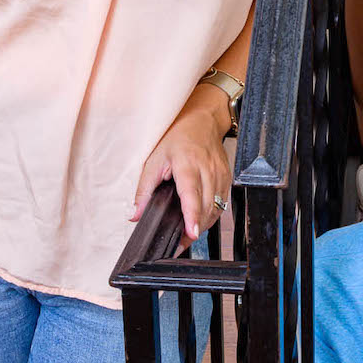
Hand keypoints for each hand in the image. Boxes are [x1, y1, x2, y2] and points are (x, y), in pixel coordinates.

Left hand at [132, 90, 232, 248]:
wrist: (202, 120)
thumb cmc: (178, 137)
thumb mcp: (154, 160)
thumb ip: (144, 190)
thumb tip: (134, 214)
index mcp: (187, 164)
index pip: (192, 195)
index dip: (193, 216)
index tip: (192, 233)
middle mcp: (207, 169)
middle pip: (206, 206)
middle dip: (195, 227)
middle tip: (180, 242)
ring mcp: (220, 173)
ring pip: (216, 207)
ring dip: (204, 223)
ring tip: (188, 231)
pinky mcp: (227, 177)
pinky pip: (222, 202)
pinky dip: (212, 213)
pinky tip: (201, 217)